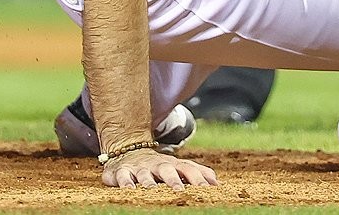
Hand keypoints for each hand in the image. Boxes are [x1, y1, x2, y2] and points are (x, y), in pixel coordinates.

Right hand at [102, 148, 219, 189]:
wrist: (128, 149)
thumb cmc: (159, 165)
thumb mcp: (177, 166)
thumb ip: (196, 172)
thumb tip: (216, 182)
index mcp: (172, 164)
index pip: (188, 169)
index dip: (198, 178)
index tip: (208, 188)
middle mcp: (157, 165)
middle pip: (166, 170)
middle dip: (173, 180)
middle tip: (180, 190)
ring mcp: (139, 168)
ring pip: (144, 174)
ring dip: (148, 181)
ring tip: (151, 189)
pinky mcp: (122, 172)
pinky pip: (123, 177)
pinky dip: (125, 182)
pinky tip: (128, 189)